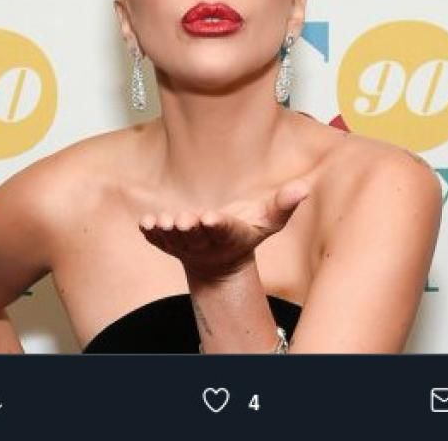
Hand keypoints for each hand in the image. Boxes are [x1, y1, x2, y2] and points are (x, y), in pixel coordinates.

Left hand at [138, 179, 310, 279]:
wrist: (220, 260)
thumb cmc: (245, 233)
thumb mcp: (268, 221)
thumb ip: (283, 204)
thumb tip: (303, 187)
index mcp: (229, 234)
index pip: (223, 230)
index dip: (216, 224)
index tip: (210, 218)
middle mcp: (206, 242)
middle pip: (196, 235)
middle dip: (189, 227)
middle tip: (183, 220)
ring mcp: (186, 245)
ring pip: (175, 240)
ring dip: (167, 232)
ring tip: (160, 222)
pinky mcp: (169, 244)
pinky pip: (158, 241)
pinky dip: (151, 234)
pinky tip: (144, 224)